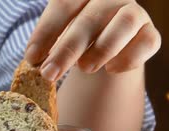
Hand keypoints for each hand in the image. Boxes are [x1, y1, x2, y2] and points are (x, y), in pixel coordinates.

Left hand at [25, 0, 161, 80]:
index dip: (46, 32)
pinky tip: (111, 69)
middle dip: (66, 50)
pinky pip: (146, 43)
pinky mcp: (149, 33)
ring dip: (101, 51)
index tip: (31, 58)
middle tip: (49, 74)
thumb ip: (47, 48)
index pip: (63, 5)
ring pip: (123, 25)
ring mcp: (133, 13)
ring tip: (84, 68)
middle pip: (89, 20)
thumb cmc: (75, 41)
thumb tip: (33, 63)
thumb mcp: (57, 39)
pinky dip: (128, 59)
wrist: (104, 49)